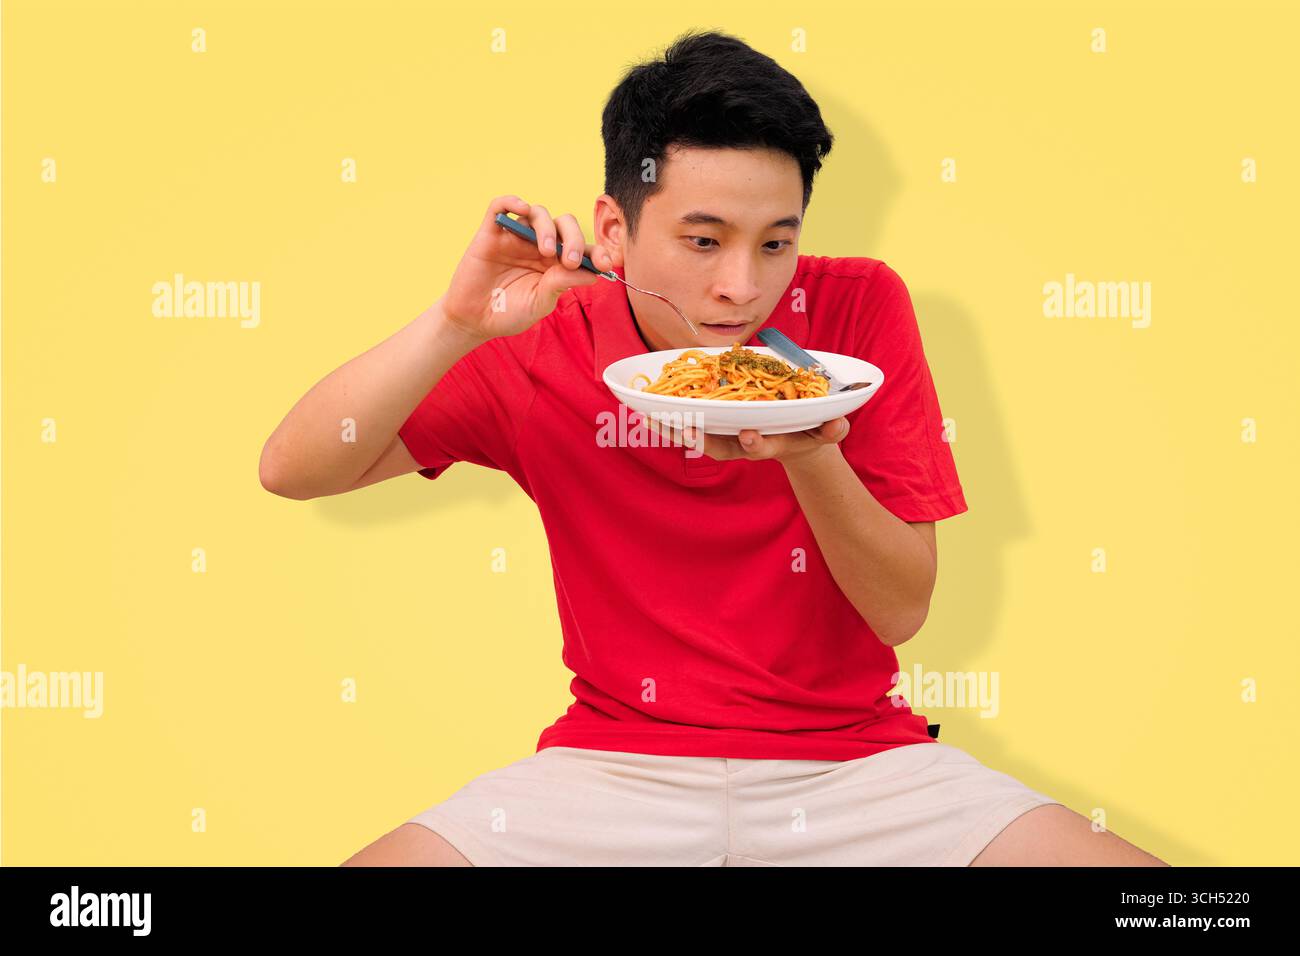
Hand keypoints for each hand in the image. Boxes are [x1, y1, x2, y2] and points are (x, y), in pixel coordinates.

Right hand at [441, 195, 615, 342]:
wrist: (474, 320)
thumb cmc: (509, 312)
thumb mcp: (540, 303)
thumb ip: (560, 285)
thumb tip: (591, 273)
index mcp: (555, 263)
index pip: (581, 249)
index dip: (596, 252)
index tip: (605, 263)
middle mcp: (538, 245)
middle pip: (563, 225)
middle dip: (573, 238)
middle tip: (569, 259)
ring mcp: (515, 237)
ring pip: (537, 213)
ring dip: (546, 227)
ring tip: (545, 250)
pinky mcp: (491, 233)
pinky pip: (500, 205)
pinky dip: (511, 200)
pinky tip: (521, 207)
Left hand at [645, 414, 850, 464]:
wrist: (796, 439)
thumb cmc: (809, 430)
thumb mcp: (825, 430)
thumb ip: (832, 428)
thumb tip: (839, 424)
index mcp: (770, 442)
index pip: (760, 446)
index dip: (754, 443)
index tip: (749, 434)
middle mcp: (745, 444)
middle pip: (720, 447)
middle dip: (704, 440)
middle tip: (689, 432)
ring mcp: (729, 437)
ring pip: (698, 438)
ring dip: (676, 431)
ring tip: (652, 420)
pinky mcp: (715, 429)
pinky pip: (688, 427)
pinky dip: (668, 422)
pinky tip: (644, 412)